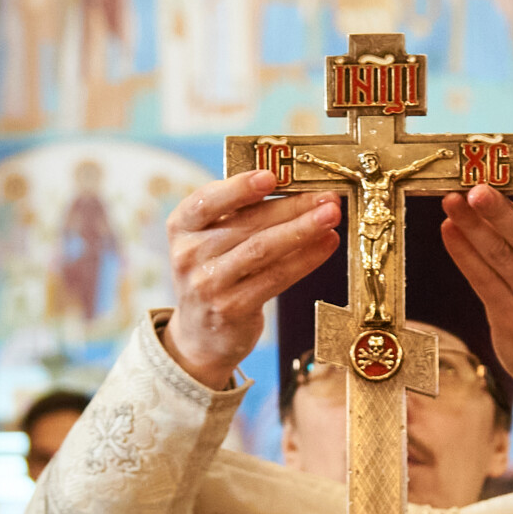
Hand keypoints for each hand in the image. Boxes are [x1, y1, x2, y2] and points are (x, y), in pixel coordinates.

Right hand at [162, 170, 341, 389]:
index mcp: (181, 226)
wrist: (201, 336)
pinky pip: (276, 277)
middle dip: (292, 206)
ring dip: (303, 230)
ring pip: (263, 249)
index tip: (271, 177)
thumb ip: (239, 214)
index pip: (207, 200)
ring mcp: (209, 284)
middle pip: (247, 224)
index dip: (239, 188)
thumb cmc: (215, 274)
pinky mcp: (232, 308)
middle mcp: (189, 254)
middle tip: (327, 196)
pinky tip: (326, 245)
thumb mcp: (211, 240)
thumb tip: (295, 187)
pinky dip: (306, 259)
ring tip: (331, 216)